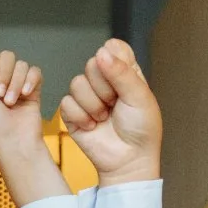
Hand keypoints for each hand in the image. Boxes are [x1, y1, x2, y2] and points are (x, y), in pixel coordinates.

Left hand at [0, 46, 67, 206]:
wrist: (14, 139)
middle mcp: (1, 80)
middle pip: (6, 57)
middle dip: (4, 75)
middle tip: (0, 96)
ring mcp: (18, 84)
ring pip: (21, 65)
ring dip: (16, 83)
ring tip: (11, 102)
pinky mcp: (33, 89)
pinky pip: (35, 71)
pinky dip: (31, 81)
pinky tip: (27, 95)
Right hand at [60, 40, 161, 185]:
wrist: (128, 160)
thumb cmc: (141, 130)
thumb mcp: (140, 97)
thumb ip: (122, 72)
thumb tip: (101, 52)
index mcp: (124, 71)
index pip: (112, 47)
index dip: (115, 60)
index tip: (125, 81)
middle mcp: (104, 80)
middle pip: (91, 64)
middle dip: (104, 88)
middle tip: (116, 104)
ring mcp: (87, 96)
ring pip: (77, 83)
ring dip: (94, 106)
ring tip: (105, 118)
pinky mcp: (72, 113)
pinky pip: (66, 103)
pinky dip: (82, 118)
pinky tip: (93, 127)